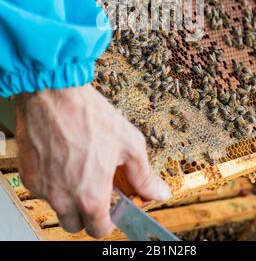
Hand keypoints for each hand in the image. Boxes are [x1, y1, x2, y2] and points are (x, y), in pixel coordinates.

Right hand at [14, 84, 169, 237]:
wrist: (53, 94)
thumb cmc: (90, 115)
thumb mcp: (129, 143)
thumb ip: (144, 175)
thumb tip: (159, 193)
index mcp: (91, 196)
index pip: (99, 230)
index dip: (108, 220)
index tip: (111, 207)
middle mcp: (64, 199)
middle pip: (75, 224)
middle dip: (87, 212)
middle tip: (95, 188)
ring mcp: (44, 189)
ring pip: (58, 207)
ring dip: (69, 196)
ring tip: (78, 166)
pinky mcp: (28, 176)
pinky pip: (42, 189)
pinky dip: (52, 181)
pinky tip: (62, 158)